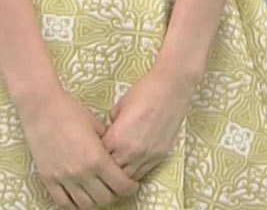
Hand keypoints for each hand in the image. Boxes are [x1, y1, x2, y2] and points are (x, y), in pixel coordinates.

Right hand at [18, 90, 136, 209]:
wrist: (42, 108)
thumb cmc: (71, 112)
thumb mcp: (98, 126)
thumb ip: (109, 145)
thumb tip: (117, 157)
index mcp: (97, 159)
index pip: (121, 186)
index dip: (130, 188)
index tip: (132, 186)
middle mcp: (81, 173)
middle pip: (105, 199)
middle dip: (115, 195)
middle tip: (116, 188)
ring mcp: (63, 178)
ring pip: (85, 205)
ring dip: (96, 202)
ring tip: (99, 193)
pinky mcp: (48, 179)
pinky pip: (63, 203)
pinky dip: (75, 205)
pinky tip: (81, 198)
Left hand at [101, 67, 196, 182]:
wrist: (172, 87)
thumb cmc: (144, 92)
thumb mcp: (118, 108)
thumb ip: (111, 127)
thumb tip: (108, 136)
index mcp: (118, 138)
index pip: (99, 160)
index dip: (95, 157)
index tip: (94, 153)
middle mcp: (132, 152)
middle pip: (112, 173)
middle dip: (107, 169)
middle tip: (104, 161)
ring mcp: (148, 156)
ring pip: (129, 178)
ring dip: (121, 173)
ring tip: (117, 165)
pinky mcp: (161, 155)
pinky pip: (144, 172)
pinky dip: (135, 170)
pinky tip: (131, 162)